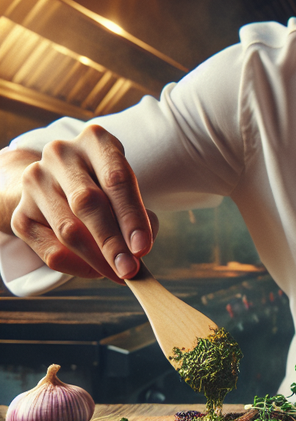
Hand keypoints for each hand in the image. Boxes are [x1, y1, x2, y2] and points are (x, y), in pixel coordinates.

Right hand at [8, 125, 156, 282]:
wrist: (59, 183)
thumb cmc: (107, 188)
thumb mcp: (127, 190)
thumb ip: (138, 216)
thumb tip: (137, 251)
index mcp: (95, 141)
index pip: (116, 179)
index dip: (131, 216)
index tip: (143, 248)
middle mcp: (60, 155)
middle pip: (87, 203)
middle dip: (113, 242)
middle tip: (131, 269)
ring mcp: (35, 182)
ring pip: (69, 230)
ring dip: (98, 259)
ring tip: (119, 273)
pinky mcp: (21, 213)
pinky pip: (51, 250)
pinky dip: (78, 267)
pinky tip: (97, 271)